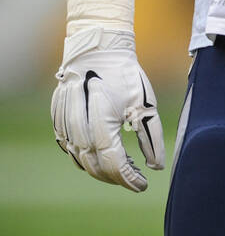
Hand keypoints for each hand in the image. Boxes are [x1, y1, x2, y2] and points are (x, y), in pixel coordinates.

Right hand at [51, 27, 164, 191]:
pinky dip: (86, 158)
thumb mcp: (145, 105)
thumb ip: (151, 139)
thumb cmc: (124, 75)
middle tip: (134, 178)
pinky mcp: (58, 121)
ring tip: (122, 168)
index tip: (143, 185)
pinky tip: (102, 155)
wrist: (97, 50)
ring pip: (81, 161)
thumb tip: (155, 168)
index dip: (129, 179)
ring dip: (101, 170)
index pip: (114, 164)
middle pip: (96, 167)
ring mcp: (65, 125)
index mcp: (102, 124)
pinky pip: (70, 149)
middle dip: (117, 178)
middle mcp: (79, 128)